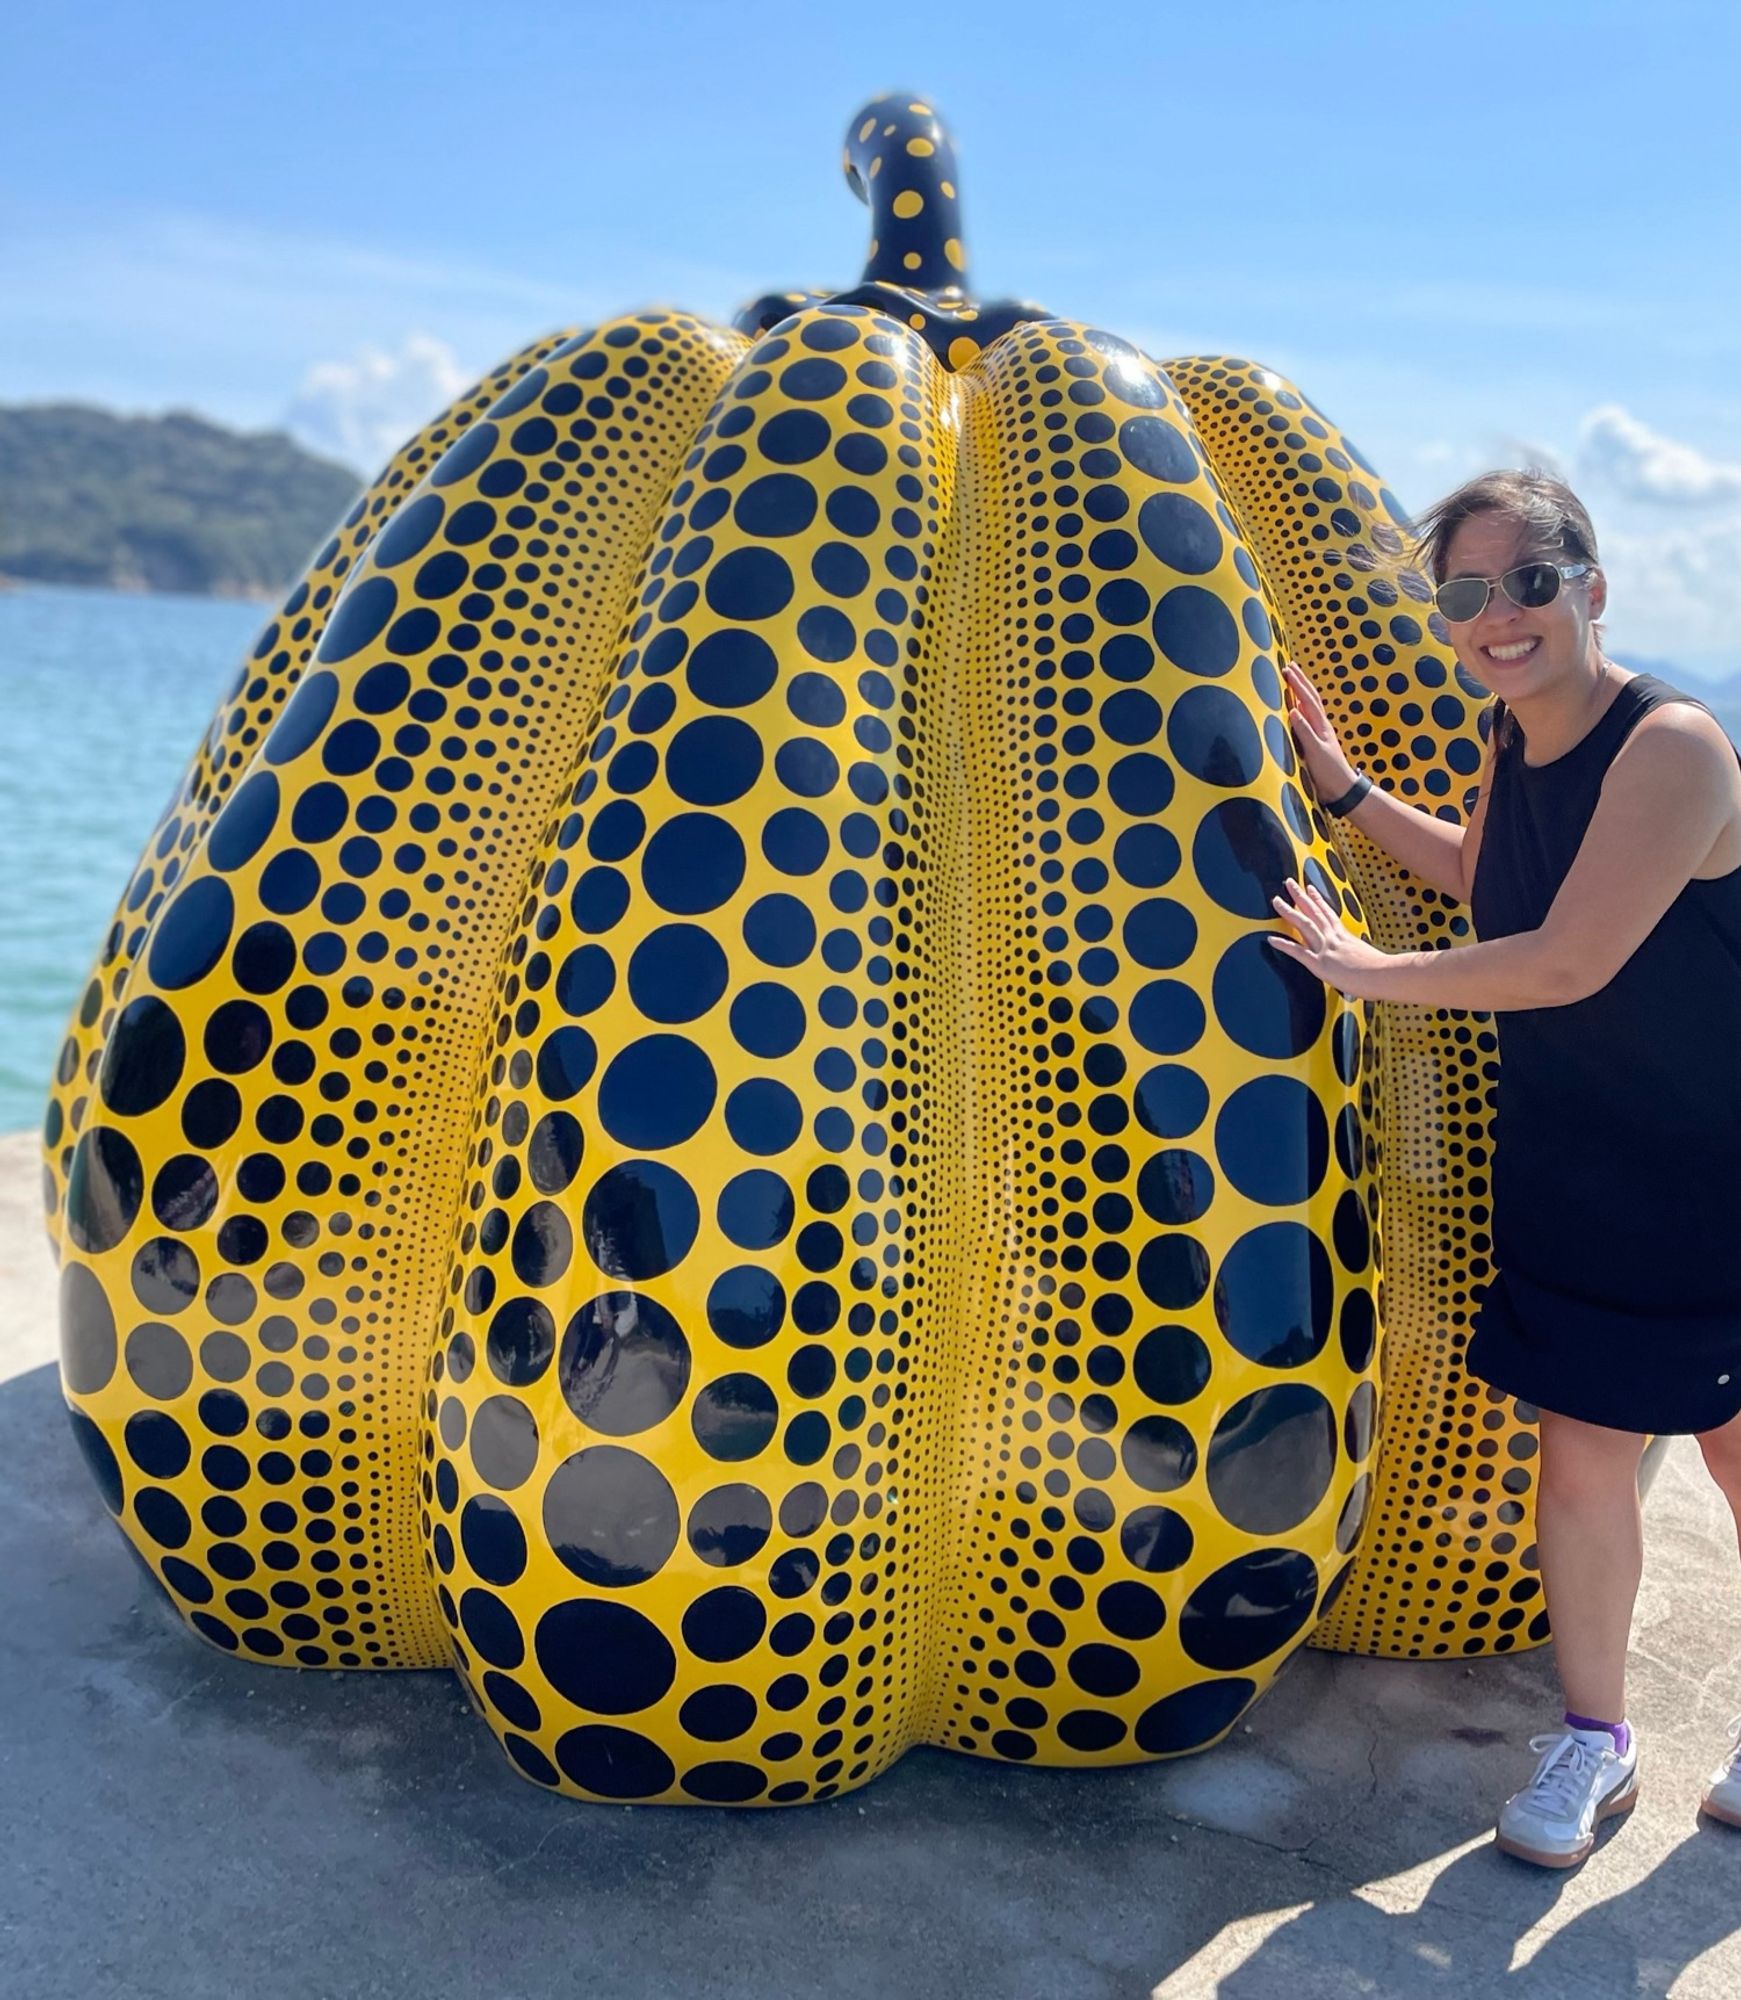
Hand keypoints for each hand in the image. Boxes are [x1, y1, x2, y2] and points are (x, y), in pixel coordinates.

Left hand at [1268, 878, 1391, 995]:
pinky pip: (1297, 952)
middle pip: (1314, 912)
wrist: (1384, 975)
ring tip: (1276, 900)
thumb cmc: (1382, 971)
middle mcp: (1334, 938)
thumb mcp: (1368, 958)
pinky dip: (1283, 944)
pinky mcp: (1320, 964)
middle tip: (1289, 883)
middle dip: (1300, 896)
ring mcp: (1326, 949)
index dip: (1318, 900)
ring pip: (1304, 924)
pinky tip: (1271, 938)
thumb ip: (1359, 956)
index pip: (1328, 914)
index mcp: (1345, 937)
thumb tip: (1361, 962)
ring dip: (1289, 911)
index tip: (1310, 888)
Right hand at [1282, 661, 1357, 799]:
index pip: (1307, 699)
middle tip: (1289, 666)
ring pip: (1309, 706)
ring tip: (1292, 680)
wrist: (1341, 788)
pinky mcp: (1314, 741)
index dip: (1297, 684)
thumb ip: (1304, 731)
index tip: (1287, 670)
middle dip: (1300, 681)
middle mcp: (1320, 725)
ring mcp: (1318, 733)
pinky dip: (1299, 708)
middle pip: (1310, 697)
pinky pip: (1306, 718)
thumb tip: (1292, 710)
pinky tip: (1295, 707)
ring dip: (1301, 691)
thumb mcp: (1316, 751)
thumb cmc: (1329, 772)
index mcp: (1320, 725)